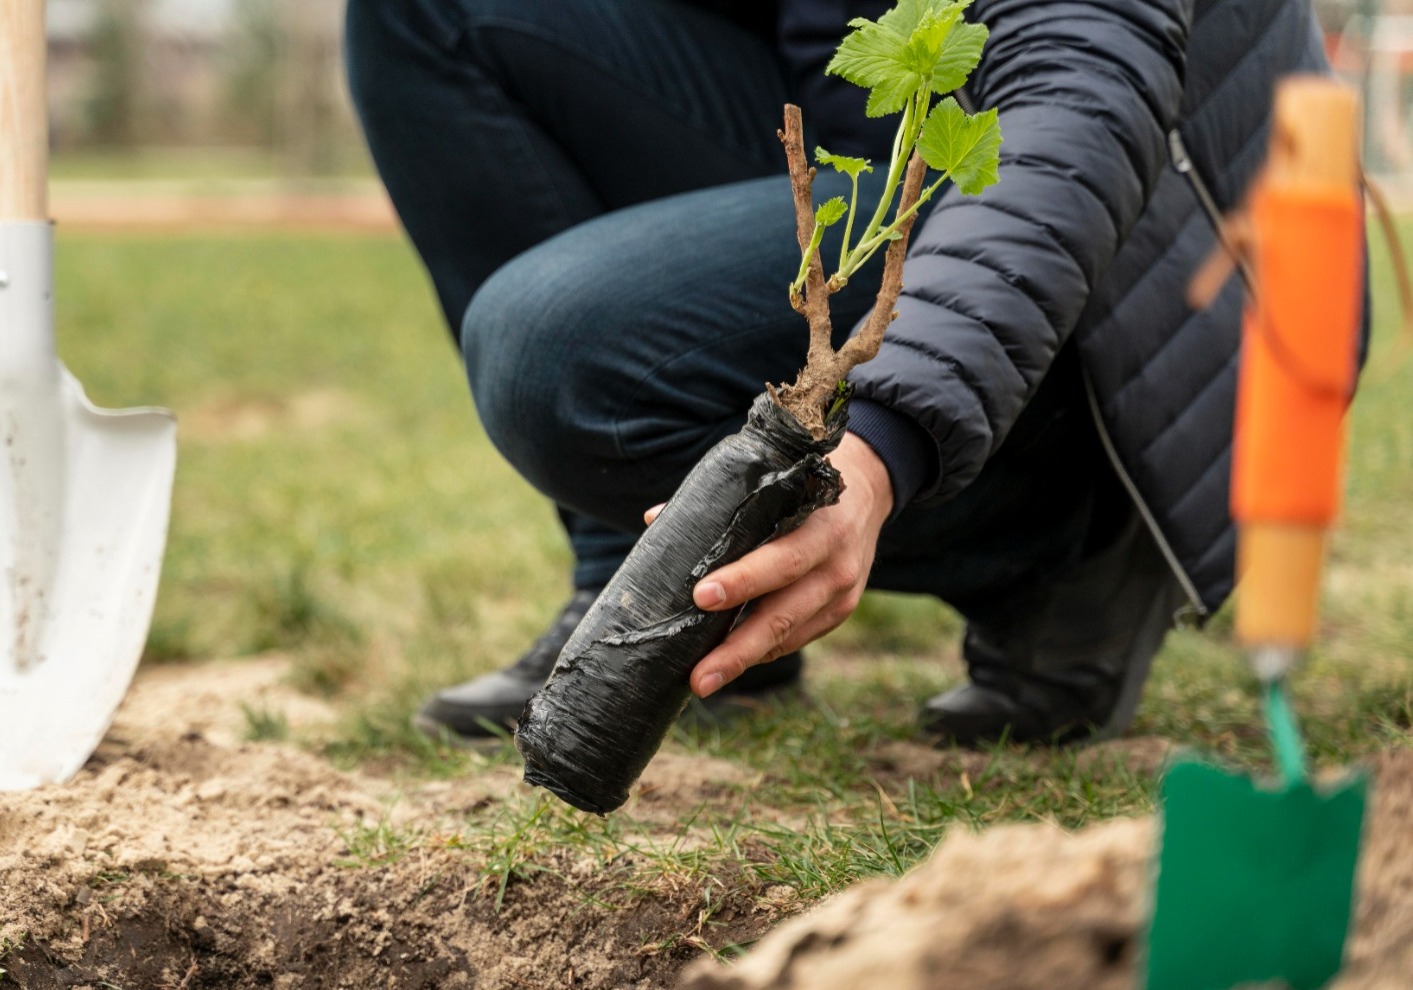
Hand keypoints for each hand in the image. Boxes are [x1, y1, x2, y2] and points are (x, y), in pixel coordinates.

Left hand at [643, 432, 893, 696]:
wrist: (868, 489)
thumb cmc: (800, 482)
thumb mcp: (772, 480)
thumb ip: (720, 503)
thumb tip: (655, 519)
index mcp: (821, 524)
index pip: (781, 559)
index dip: (743, 581)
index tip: (700, 597)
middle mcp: (837, 563)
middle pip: (783, 613)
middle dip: (737, 647)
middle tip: (698, 675)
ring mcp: (843, 593)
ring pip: (788, 635)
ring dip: (744, 660)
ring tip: (702, 681)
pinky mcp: (840, 612)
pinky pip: (796, 638)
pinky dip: (762, 650)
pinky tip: (731, 660)